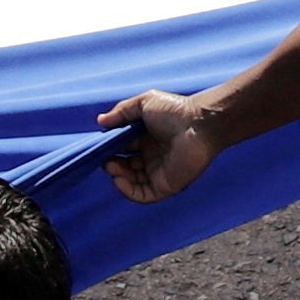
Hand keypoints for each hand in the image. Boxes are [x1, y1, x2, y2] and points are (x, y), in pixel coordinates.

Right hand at [102, 90, 220, 201]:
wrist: (200, 124)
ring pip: (132, 182)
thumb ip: (121, 112)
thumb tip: (100, 122)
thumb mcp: (143, 103)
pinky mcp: (167, 186)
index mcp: (148, 138)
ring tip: (111, 166)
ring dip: (118, 177)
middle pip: (126, 167)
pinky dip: (128, 191)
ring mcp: (160, 172)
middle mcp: (153, 157)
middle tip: (105, 159)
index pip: (123, 148)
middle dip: (112, 164)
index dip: (110, 149)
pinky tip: (118, 180)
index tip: (100, 146)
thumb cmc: (175, 111)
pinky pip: (143, 195)